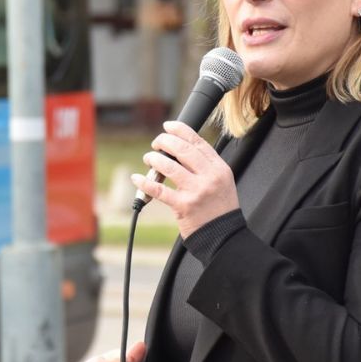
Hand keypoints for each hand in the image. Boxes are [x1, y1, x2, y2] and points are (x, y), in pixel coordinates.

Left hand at [131, 121, 239, 237]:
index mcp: (219, 168)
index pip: (197, 142)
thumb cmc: (218, 207)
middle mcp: (209, 177)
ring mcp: (196, 191)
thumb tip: (178, 147)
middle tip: (156, 143)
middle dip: (164, 142)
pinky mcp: (183, 206)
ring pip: (168, 166)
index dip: (180, 130)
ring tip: (148, 159)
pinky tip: (136, 178)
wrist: (223, 235)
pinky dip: (144, 182)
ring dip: (153, 159)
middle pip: (182, 150)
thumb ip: (204, 165)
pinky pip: (159, 190)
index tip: (167, 126)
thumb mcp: (221, 181)